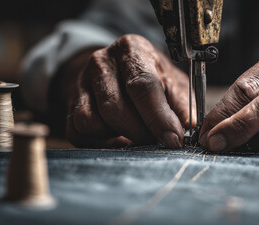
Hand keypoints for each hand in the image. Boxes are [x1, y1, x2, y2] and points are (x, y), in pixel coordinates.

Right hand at [66, 34, 192, 147]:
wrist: (119, 70)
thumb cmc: (152, 77)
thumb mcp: (173, 82)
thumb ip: (182, 102)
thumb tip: (187, 126)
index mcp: (131, 50)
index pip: (142, 86)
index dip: (158, 118)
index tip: (173, 140)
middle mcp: (101, 62)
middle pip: (115, 108)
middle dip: (140, 133)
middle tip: (156, 141)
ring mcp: (81, 82)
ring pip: (93, 122)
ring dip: (119, 136)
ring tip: (138, 133)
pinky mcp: (70, 103)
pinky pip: (79, 130)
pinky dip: (101, 141)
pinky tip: (119, 136)